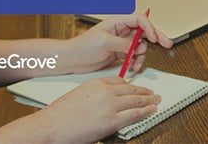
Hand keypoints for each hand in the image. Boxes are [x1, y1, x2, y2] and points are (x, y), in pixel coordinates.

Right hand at [38, 76, 160, 142]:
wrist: (52, 126)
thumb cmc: (60, 115)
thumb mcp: (78, 96)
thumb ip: (94, 96)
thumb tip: (103, 102)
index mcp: (96, 83)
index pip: (120, 81)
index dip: (132, 85)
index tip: (137, 87)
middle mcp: (106, 92)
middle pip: (131, 89)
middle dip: (144, 91)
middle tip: (152, 93)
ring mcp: (110, 106)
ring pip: (136, 100)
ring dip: (149, 100)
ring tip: (156, 100)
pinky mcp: (112, 121)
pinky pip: (135, 114)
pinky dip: (146, 111)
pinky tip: (152, 110)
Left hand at [64, 14, 173, 74]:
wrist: (73, 59)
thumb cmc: (83, 46)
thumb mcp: (104, 42)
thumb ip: (122, 43)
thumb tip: (136, 46)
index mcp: (118, 22)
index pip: (140, 20)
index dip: (149, 27)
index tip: (153, 38)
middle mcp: (122, 31)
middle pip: (145, 31)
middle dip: (156, 37)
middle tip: (167, 43)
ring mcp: (122, 42)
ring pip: (141, 46)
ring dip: (142, 55)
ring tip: (135, 62)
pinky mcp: (120, 53)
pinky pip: (135, 56)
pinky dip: (136, 62)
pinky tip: (133, 66)